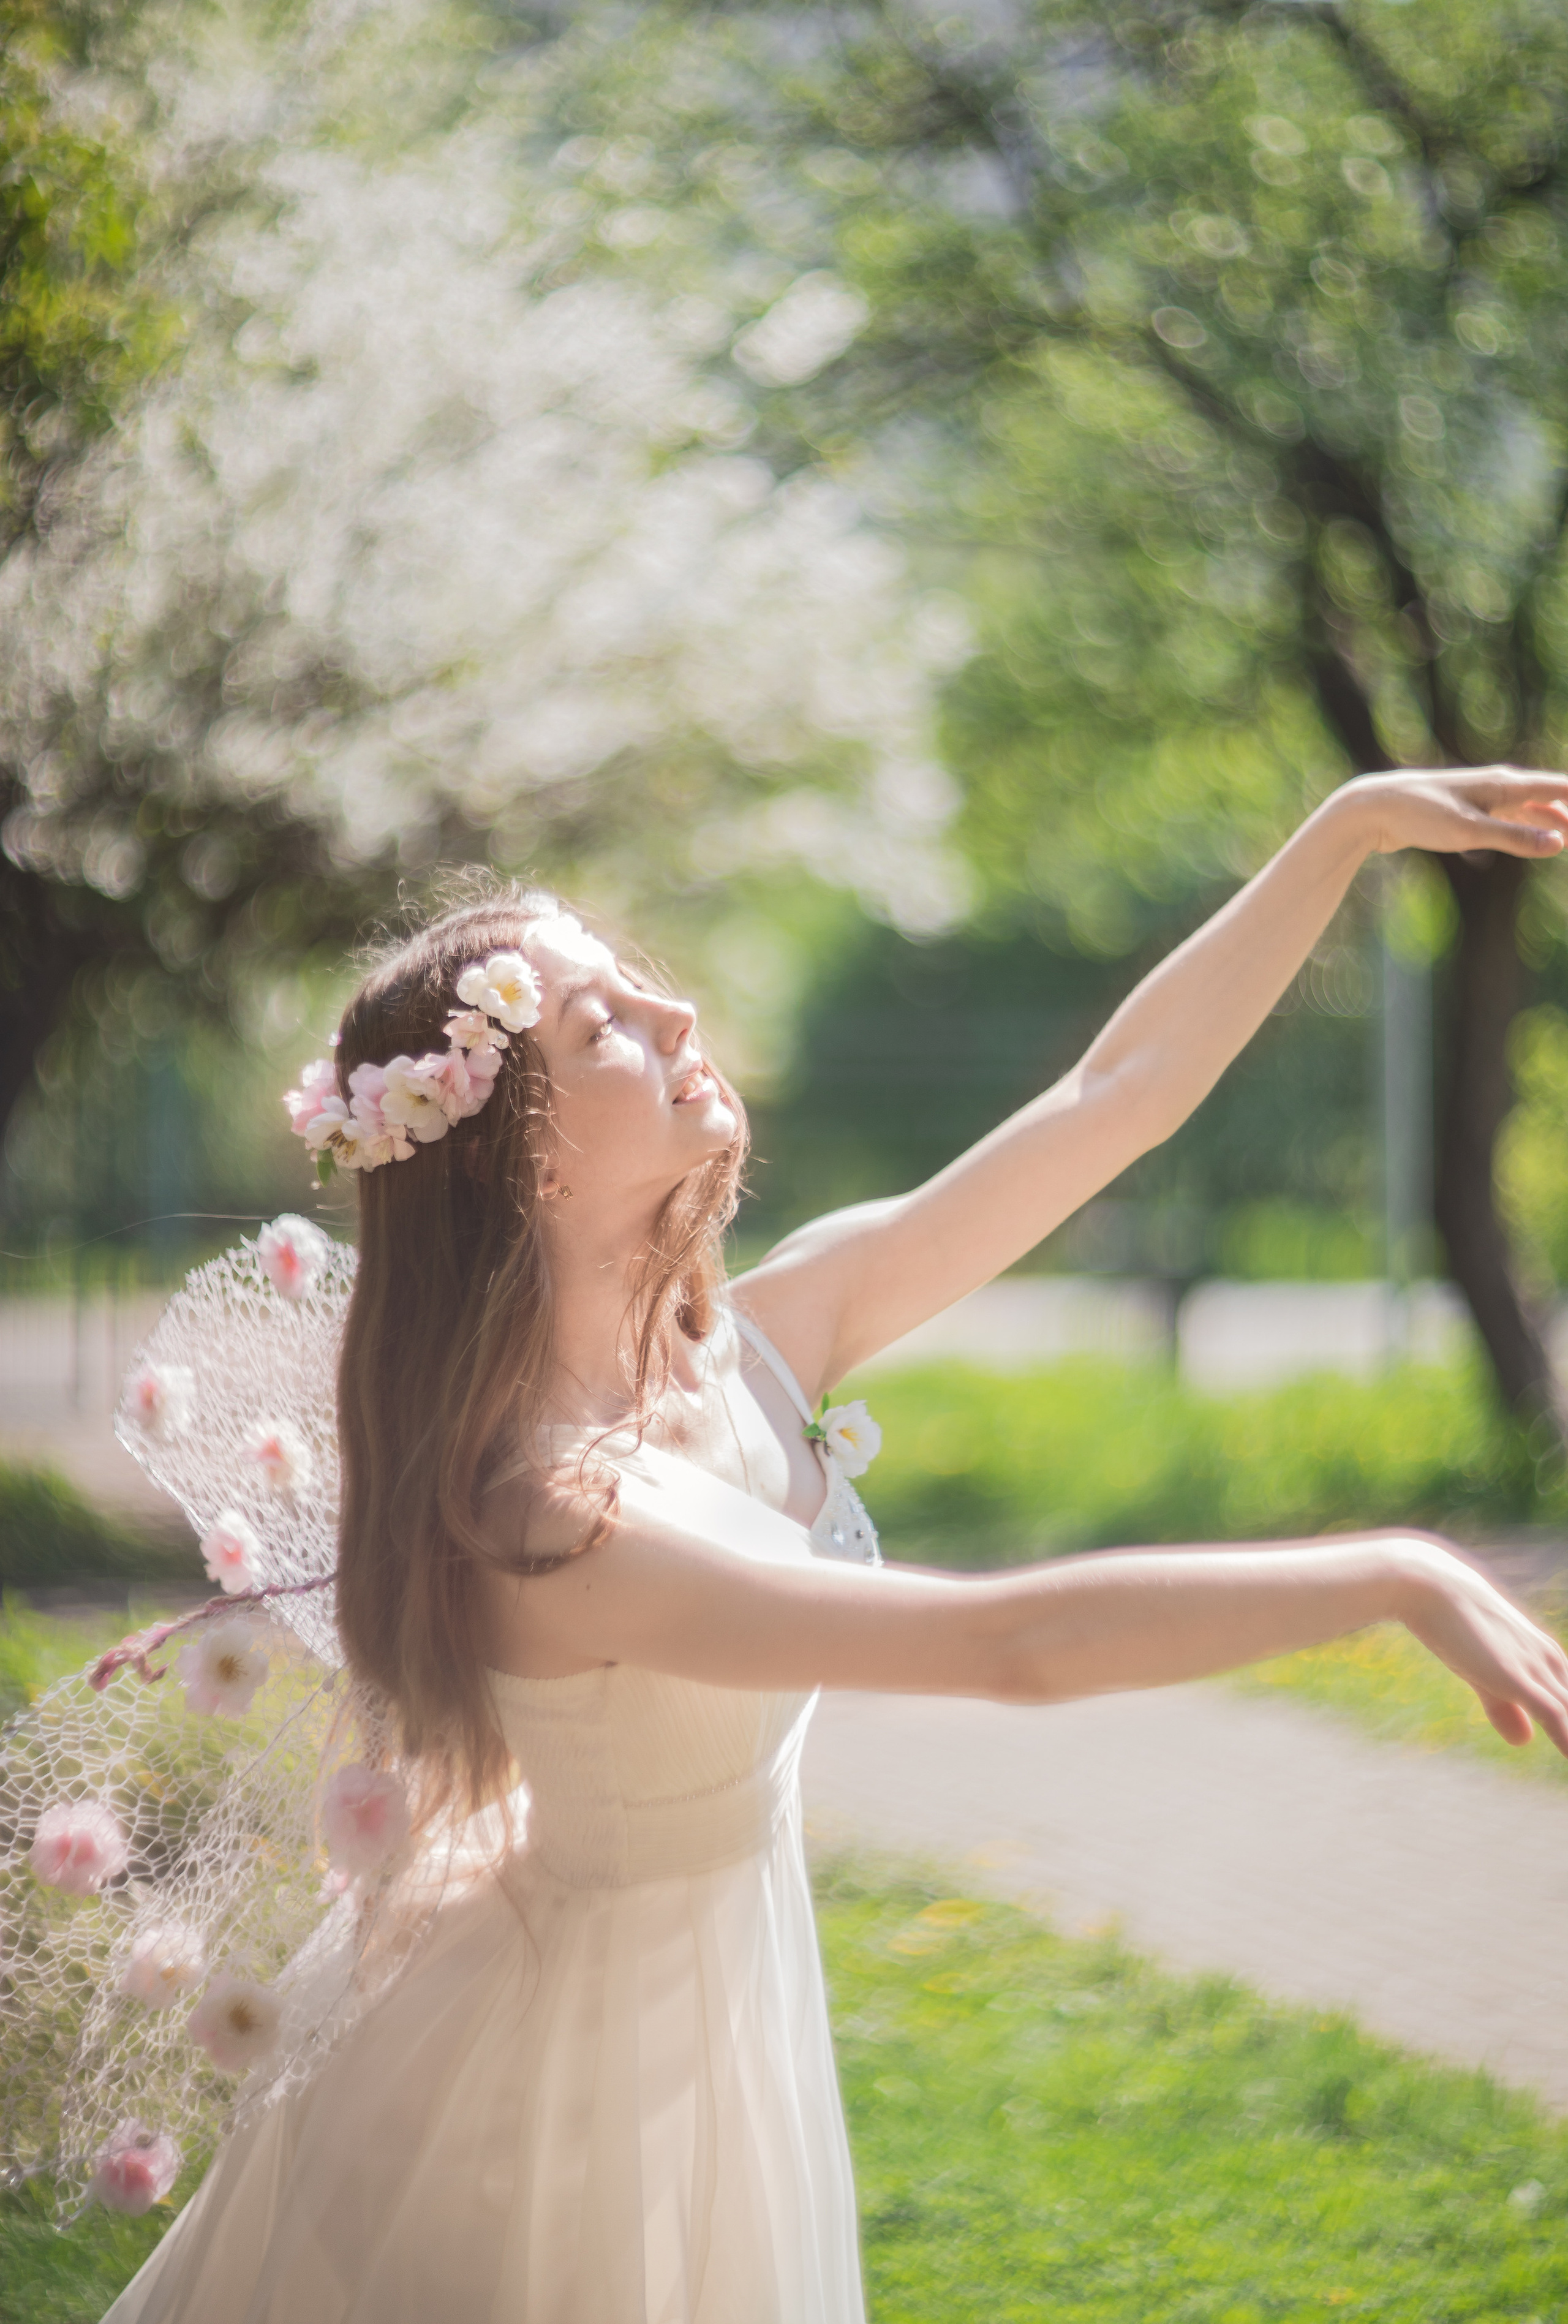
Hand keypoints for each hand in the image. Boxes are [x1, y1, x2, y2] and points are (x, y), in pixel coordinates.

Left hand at [1336, 765, 1567, 858]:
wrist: (1374, 808)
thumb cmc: (1421, 815)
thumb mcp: (1471, 831)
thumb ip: (1516, 837)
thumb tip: (1559, 843)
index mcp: (1506, 784)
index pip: (1560, 787)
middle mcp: (1499, 786)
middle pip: (1549, 798)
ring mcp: (1483, 798)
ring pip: (1529, 809)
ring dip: (1551, 822)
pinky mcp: (1467, 812)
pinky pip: (1509, 818)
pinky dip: (1527, 828)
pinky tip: (1534, 839)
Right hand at [1398, 1538, 1567, 1753]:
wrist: (1430, 1587)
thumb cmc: (1452, 1623)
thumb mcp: (1482, 1670)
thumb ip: (1504, 1706)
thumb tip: (1525, 1741)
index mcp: (1547, 1656)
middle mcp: (1550, 1661)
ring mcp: (1535, 1669)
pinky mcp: (1516, 1677)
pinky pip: (1556, 1715)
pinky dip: (1566, 1738)